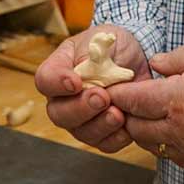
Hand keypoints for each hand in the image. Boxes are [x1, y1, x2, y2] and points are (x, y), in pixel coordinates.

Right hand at [35, 25, 150, 153]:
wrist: (138, 56)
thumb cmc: (112, 46)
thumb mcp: (99, 40)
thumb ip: (88, 55)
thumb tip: (82, 75)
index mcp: (58, 72)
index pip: (45, 80)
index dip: (57, 84)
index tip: (75, 82)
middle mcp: (65, 99)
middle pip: (59, 114)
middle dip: (81, 108)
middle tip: (102, 98)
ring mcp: (83, 119)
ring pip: (81, 132)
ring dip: (100, 125)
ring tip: (118, 113)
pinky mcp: (103, 132)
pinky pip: (104, 144)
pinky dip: (115, 137)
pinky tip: (127, 126)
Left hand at [108, 42, 183, 172]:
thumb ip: (179, 58)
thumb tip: (156, 64)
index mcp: (177, 100)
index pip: (131, 101)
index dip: (119, 93)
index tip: (114, 87)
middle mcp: (179, 131)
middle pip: (135, 129)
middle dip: (129, 114)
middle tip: (133, 100)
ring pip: (153, 147)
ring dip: (148, 131)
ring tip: (156, 114)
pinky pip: (175, 158)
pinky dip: (169, 145)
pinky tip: (180, 129)